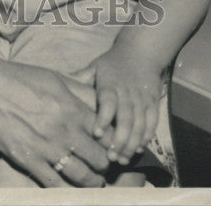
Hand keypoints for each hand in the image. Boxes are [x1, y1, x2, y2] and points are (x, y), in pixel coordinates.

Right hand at [0, 56, 110, 187]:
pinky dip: (66, 190)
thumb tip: (100, 101)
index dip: (114, 144)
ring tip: (91, 180)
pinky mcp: (27, 160)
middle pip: (100, 160)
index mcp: (72, 108)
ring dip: (91, 182)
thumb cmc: (16, 77)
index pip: (108, 135)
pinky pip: (55, 185)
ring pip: (83, 178)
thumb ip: (79, 91)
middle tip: (102, 166)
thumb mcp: (52, 77)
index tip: (112, 147)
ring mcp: (46, 148)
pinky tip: (68, 187)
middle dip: (104, 165)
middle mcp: (64, 130)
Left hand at [91, 48, 161, 164]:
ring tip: (122, 159)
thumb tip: (57, 81)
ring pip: (139, 124)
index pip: (107, 102)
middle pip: (125, 118)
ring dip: (132, 143)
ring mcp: (142, 99)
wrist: (140, 52)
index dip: (103, 118)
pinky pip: (152, 123)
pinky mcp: (153, 103)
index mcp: (110, 83)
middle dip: (119, 140)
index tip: (96, 134)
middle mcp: (127, 92)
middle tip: (110, 157)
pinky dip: (146, 137)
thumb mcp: (95, 67)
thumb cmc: (112, 63)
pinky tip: (138, 149)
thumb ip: (80, 78)